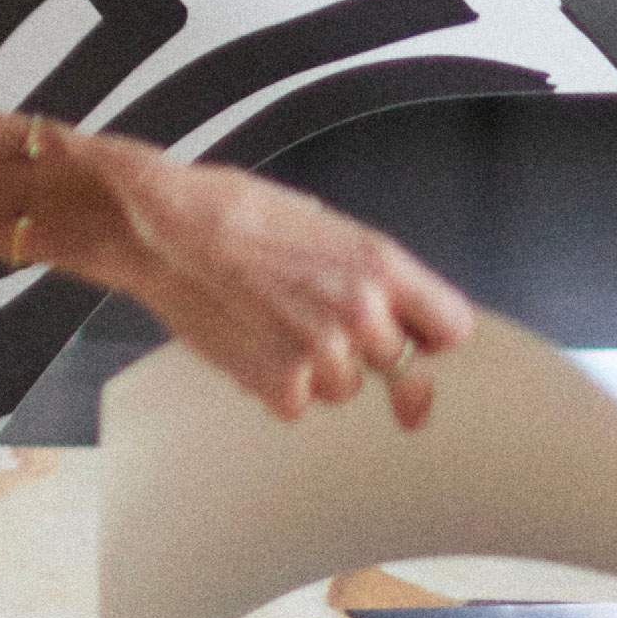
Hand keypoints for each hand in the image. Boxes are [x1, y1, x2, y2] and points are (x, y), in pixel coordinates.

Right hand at [58, 139, 472, 428]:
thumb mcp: (323, 225)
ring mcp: (322, 353)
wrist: (165, 229)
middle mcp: (363, 313)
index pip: (451, 327)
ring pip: (343, 390)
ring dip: (315, 373)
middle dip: (377, 364)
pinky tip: (247, 344)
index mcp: (380, 265)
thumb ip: (368, 273)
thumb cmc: (235, 212)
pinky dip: (272, 386)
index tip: (421, 345)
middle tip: (361, 367)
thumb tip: (393, 311)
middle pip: (401, 368)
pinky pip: (295, 405)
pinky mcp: (279, 383)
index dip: (432, 337)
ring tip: (270, 326)